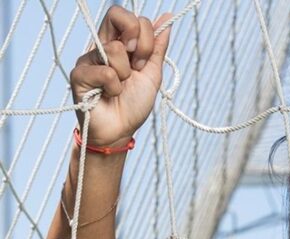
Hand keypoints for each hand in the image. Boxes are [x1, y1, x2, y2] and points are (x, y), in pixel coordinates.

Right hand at [69, 6, 171, 146]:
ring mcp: (88, 59)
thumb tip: (168, 19)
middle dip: (138, 42)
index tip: (145, 59)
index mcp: (119, 43)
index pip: (130, 17)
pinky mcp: (79, 75)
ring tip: (119, 88)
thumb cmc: (133, 104)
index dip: (145, 35)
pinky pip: (105, 72)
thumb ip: (157, 47)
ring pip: (115, 49)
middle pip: (116, 14)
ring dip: (126, 75)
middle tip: (137, 66)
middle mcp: (101, 46)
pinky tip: (108, 95)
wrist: (120, 131)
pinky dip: (114, 88)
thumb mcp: (152, 73)